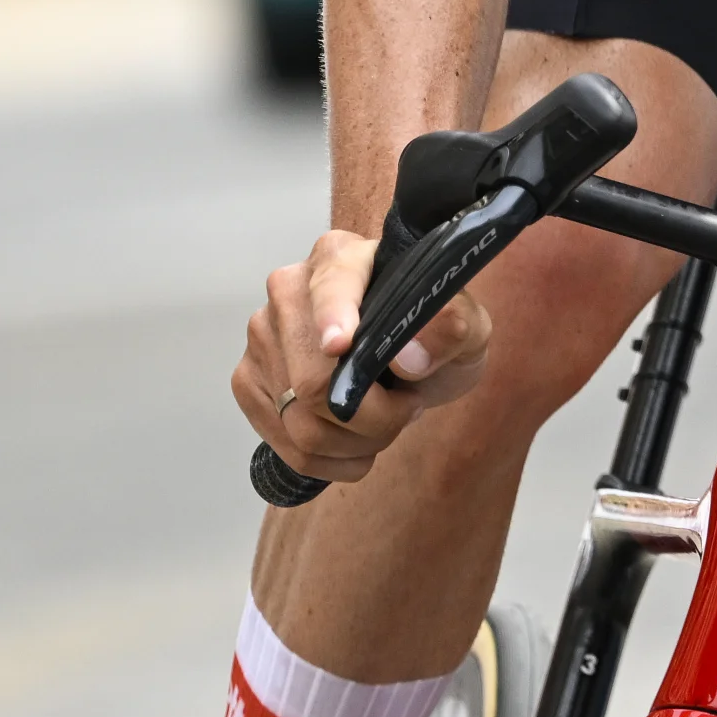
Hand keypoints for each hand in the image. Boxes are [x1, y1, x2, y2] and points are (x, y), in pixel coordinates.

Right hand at [230, 229, 493, 487]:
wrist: (408, 362)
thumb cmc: (433, 335)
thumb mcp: (467, 328)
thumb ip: (454, 329)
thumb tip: (410, 356)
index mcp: (340, 256)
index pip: (331, 286)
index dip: (334, 317)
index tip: (341, 346)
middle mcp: (288, 288)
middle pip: (312, 378)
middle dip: (370, 416)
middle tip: (406, 411)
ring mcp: (262, 336)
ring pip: (298, 419)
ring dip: (353, 443)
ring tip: (384, 427)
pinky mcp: (248, 381)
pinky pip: (283, 443)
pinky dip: (327, 461)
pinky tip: (354, 446)